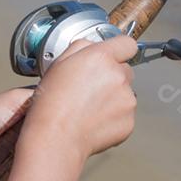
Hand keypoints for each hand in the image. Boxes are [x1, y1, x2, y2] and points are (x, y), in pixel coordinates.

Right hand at [26, 36, 137, 161]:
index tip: (114, 57)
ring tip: (89, 108)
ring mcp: (127, 100)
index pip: (127, 44)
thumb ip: (81, 48)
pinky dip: (114, 118)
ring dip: (113, 98)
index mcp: (101, 58)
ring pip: (126, 93)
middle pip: (125, 70)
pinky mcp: (129, 121)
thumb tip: (91, 47)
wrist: (56, 136)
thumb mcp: (58, 63)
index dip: (120, 50)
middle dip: (112, 77)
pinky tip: (94, 121)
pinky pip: (125, 115)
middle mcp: (118, 76)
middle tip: (91, 89)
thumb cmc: (52, 103)